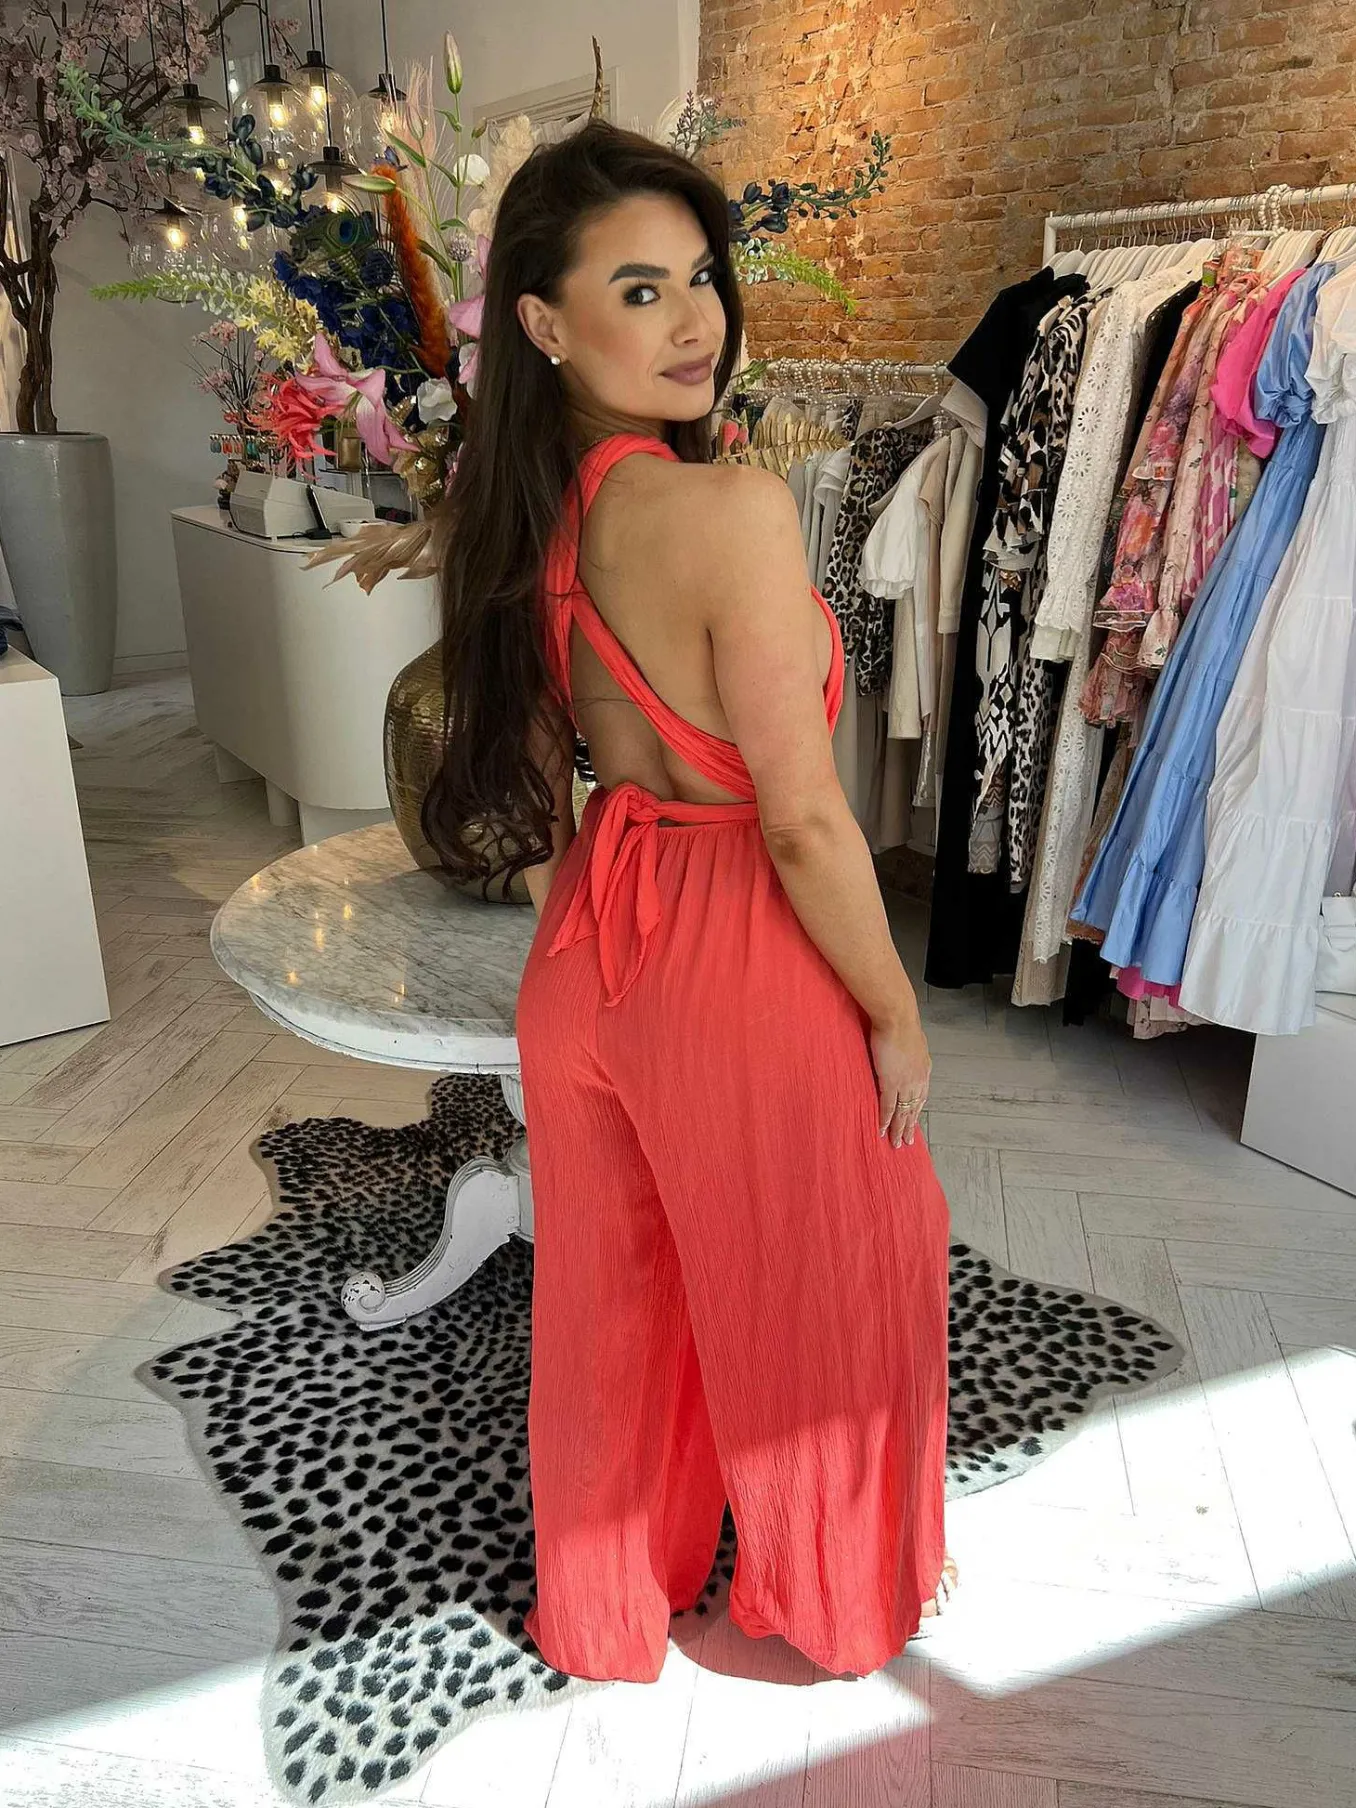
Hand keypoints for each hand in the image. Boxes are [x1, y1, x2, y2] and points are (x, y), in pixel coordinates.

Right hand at [870, 1013, 931, 1148]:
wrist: (897, 1019)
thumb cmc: (902, 1024)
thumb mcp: (913, 1042)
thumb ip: (911, 1053)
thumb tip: (907, 1054)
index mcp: (924, 1070)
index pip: (921, 1096)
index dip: (916, 1110)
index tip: (913, 1121)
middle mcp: (918, 1080)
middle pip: (914, 1109)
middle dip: (909, 1126)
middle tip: (906, 1141)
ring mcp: (905, 1083)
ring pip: (902, 1112)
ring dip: (899, 1129)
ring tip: (896, 1143)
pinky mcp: (891, 1083)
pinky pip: (888, 1107)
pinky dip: (885, 1120)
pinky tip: (882, 1131)